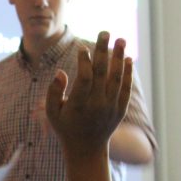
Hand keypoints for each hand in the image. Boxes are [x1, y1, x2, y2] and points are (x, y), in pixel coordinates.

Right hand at [45, 31, 132, 159]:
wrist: (87, 149)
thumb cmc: (66, 127)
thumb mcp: (53, 113)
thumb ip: (54, 92)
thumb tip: (60, 72)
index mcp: (78, 105)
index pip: (84, 78)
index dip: (84, 62)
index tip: (82, 48)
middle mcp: (96, 105)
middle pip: (101, 73)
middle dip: (103, 51)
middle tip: (104, 32)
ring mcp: (110, 107)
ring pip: (116, 78)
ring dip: (119, 57)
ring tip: (120, 39)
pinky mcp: (120, 109)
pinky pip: (126, 87)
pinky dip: (127, 73)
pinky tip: (127, 58)